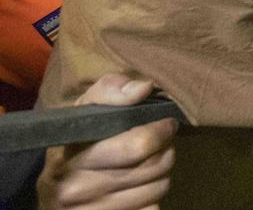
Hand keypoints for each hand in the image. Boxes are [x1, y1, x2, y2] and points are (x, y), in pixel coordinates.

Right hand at [37, 74, 177, 209]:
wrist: (53, 189)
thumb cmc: (77, 142)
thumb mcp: (84, 109)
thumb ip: (110, 91)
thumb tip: (142, 88)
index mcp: (72, 158)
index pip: (138, 146)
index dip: (161, 130)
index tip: (165, 123)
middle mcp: (77, 190)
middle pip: (154, 167)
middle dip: (166, 150)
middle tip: (161, 142)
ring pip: (158, 189)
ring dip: (163, 173)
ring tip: (151, 162)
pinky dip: (154, 198)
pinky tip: (141, 186)